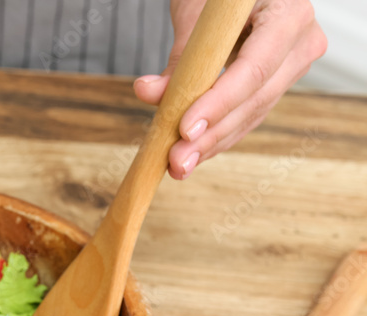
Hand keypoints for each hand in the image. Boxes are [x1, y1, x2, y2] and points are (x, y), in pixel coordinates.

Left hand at [133, 0, 326, 179]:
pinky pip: (248, 116)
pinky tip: (192, 155)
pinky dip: (218, 137)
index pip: (254, 68)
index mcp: (288, 13)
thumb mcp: (196, 15)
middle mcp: (301, 42)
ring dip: (212, 144)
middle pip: (255, 99)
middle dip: (212, 135)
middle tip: (176, 161)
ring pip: (252, 114)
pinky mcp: (277, 85)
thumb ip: (179, 57)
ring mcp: (292, 66)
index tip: (185, 129)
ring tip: (178, 166)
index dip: (219, 103)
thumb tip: (149, 92)